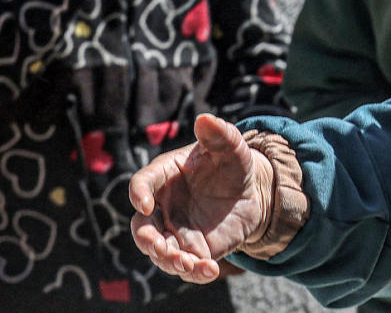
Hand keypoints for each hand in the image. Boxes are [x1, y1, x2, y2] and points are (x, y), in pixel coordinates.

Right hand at [129, 114, 274, 282]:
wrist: (250, 192)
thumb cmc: (232, 164)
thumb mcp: (231, 147)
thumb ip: (219, 134)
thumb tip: (205, 119)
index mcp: (164, 176)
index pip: (142, 183)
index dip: (139, 193)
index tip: (145, 203)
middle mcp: (162, 207)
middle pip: (142, 228)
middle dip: (146, 239)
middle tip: (159, 246)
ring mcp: (174, 231)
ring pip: (160, 252)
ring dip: (169, 261)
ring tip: (189, 264)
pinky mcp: (191, 250)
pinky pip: (186, 266)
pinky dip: (194, 272)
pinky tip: (209, 271)